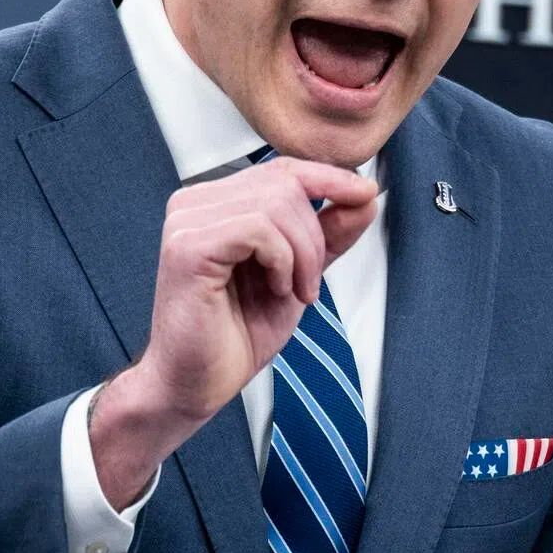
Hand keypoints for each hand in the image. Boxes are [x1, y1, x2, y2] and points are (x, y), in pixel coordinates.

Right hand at [89, 157, 378, 508]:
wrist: (197, 383)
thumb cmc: (235, 334)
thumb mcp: (298, 274)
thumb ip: (328, 234)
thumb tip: (365, 195)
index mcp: (216, 202)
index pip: (282, 168)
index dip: (329, 177)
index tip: (366, 194)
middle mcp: (195, 202)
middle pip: (285, 183)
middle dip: (315, 236)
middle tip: (309, 283)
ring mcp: (186, 221)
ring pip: (277, 204)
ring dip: (303, 254)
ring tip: (293, 291)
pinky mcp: (187, 246)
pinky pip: (259, 229)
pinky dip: (283, 261)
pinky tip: (275, 289)